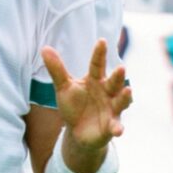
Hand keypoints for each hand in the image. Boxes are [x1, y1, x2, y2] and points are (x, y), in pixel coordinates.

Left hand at [41, 38, 131, 152]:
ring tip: (128, 91)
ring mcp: (111, 108)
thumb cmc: (74, 105)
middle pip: (113, 82)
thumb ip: (57, 69)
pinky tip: (118, 130)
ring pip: (120, 101)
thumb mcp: (63, 87)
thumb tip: (45, 48)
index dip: (99, 53)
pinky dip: (118, 127)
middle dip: (118, 76)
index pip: (97, 64)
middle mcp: (107, 92)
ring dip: (124, 97)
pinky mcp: (111, 125)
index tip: (102, 41)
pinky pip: (116, 125)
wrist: (77, 131)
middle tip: (121, 68)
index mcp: (95, 80)